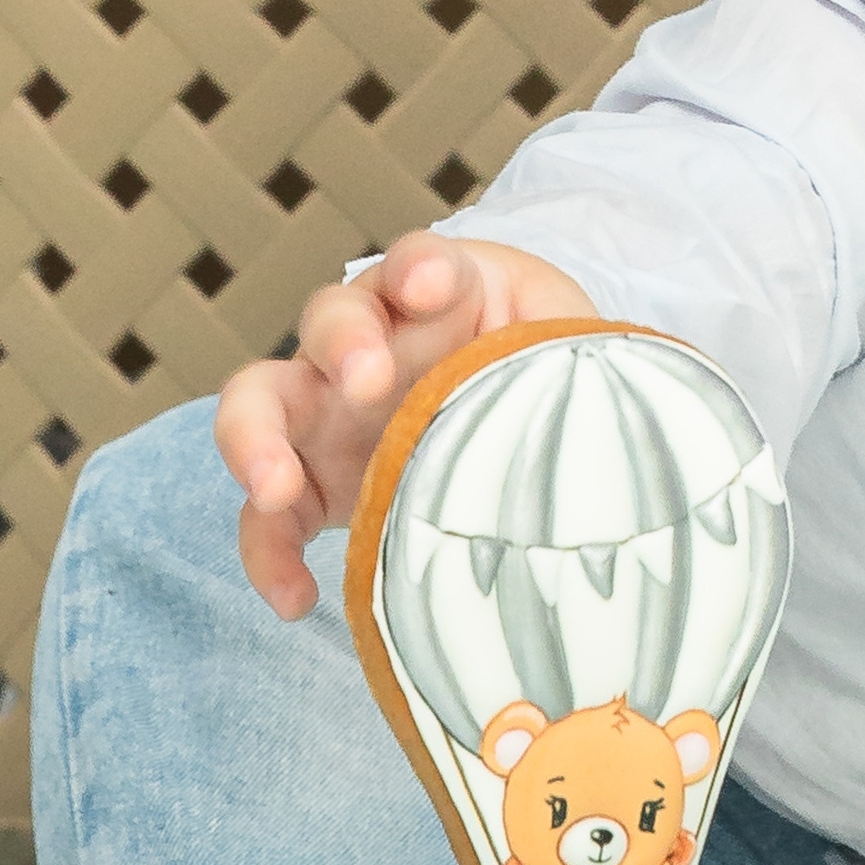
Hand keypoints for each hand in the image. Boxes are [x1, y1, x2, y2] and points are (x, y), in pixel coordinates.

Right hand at [214, 231, 590, 618]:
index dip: (422, 268)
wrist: (533, 447)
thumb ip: (572, 363)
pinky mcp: (314, 485)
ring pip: (261, 404)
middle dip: (342, 341)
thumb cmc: (552, 385)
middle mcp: (374, 346)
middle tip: (369, 379)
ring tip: (276, 489)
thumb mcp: (572, 359)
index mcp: (442, 303)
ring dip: (257, 441)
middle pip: (329, 319)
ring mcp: (332, 413)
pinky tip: (297, 598)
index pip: (422, 265)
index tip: (435, 287)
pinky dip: (270, 556)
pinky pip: (270, 519)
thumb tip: (607, 400)